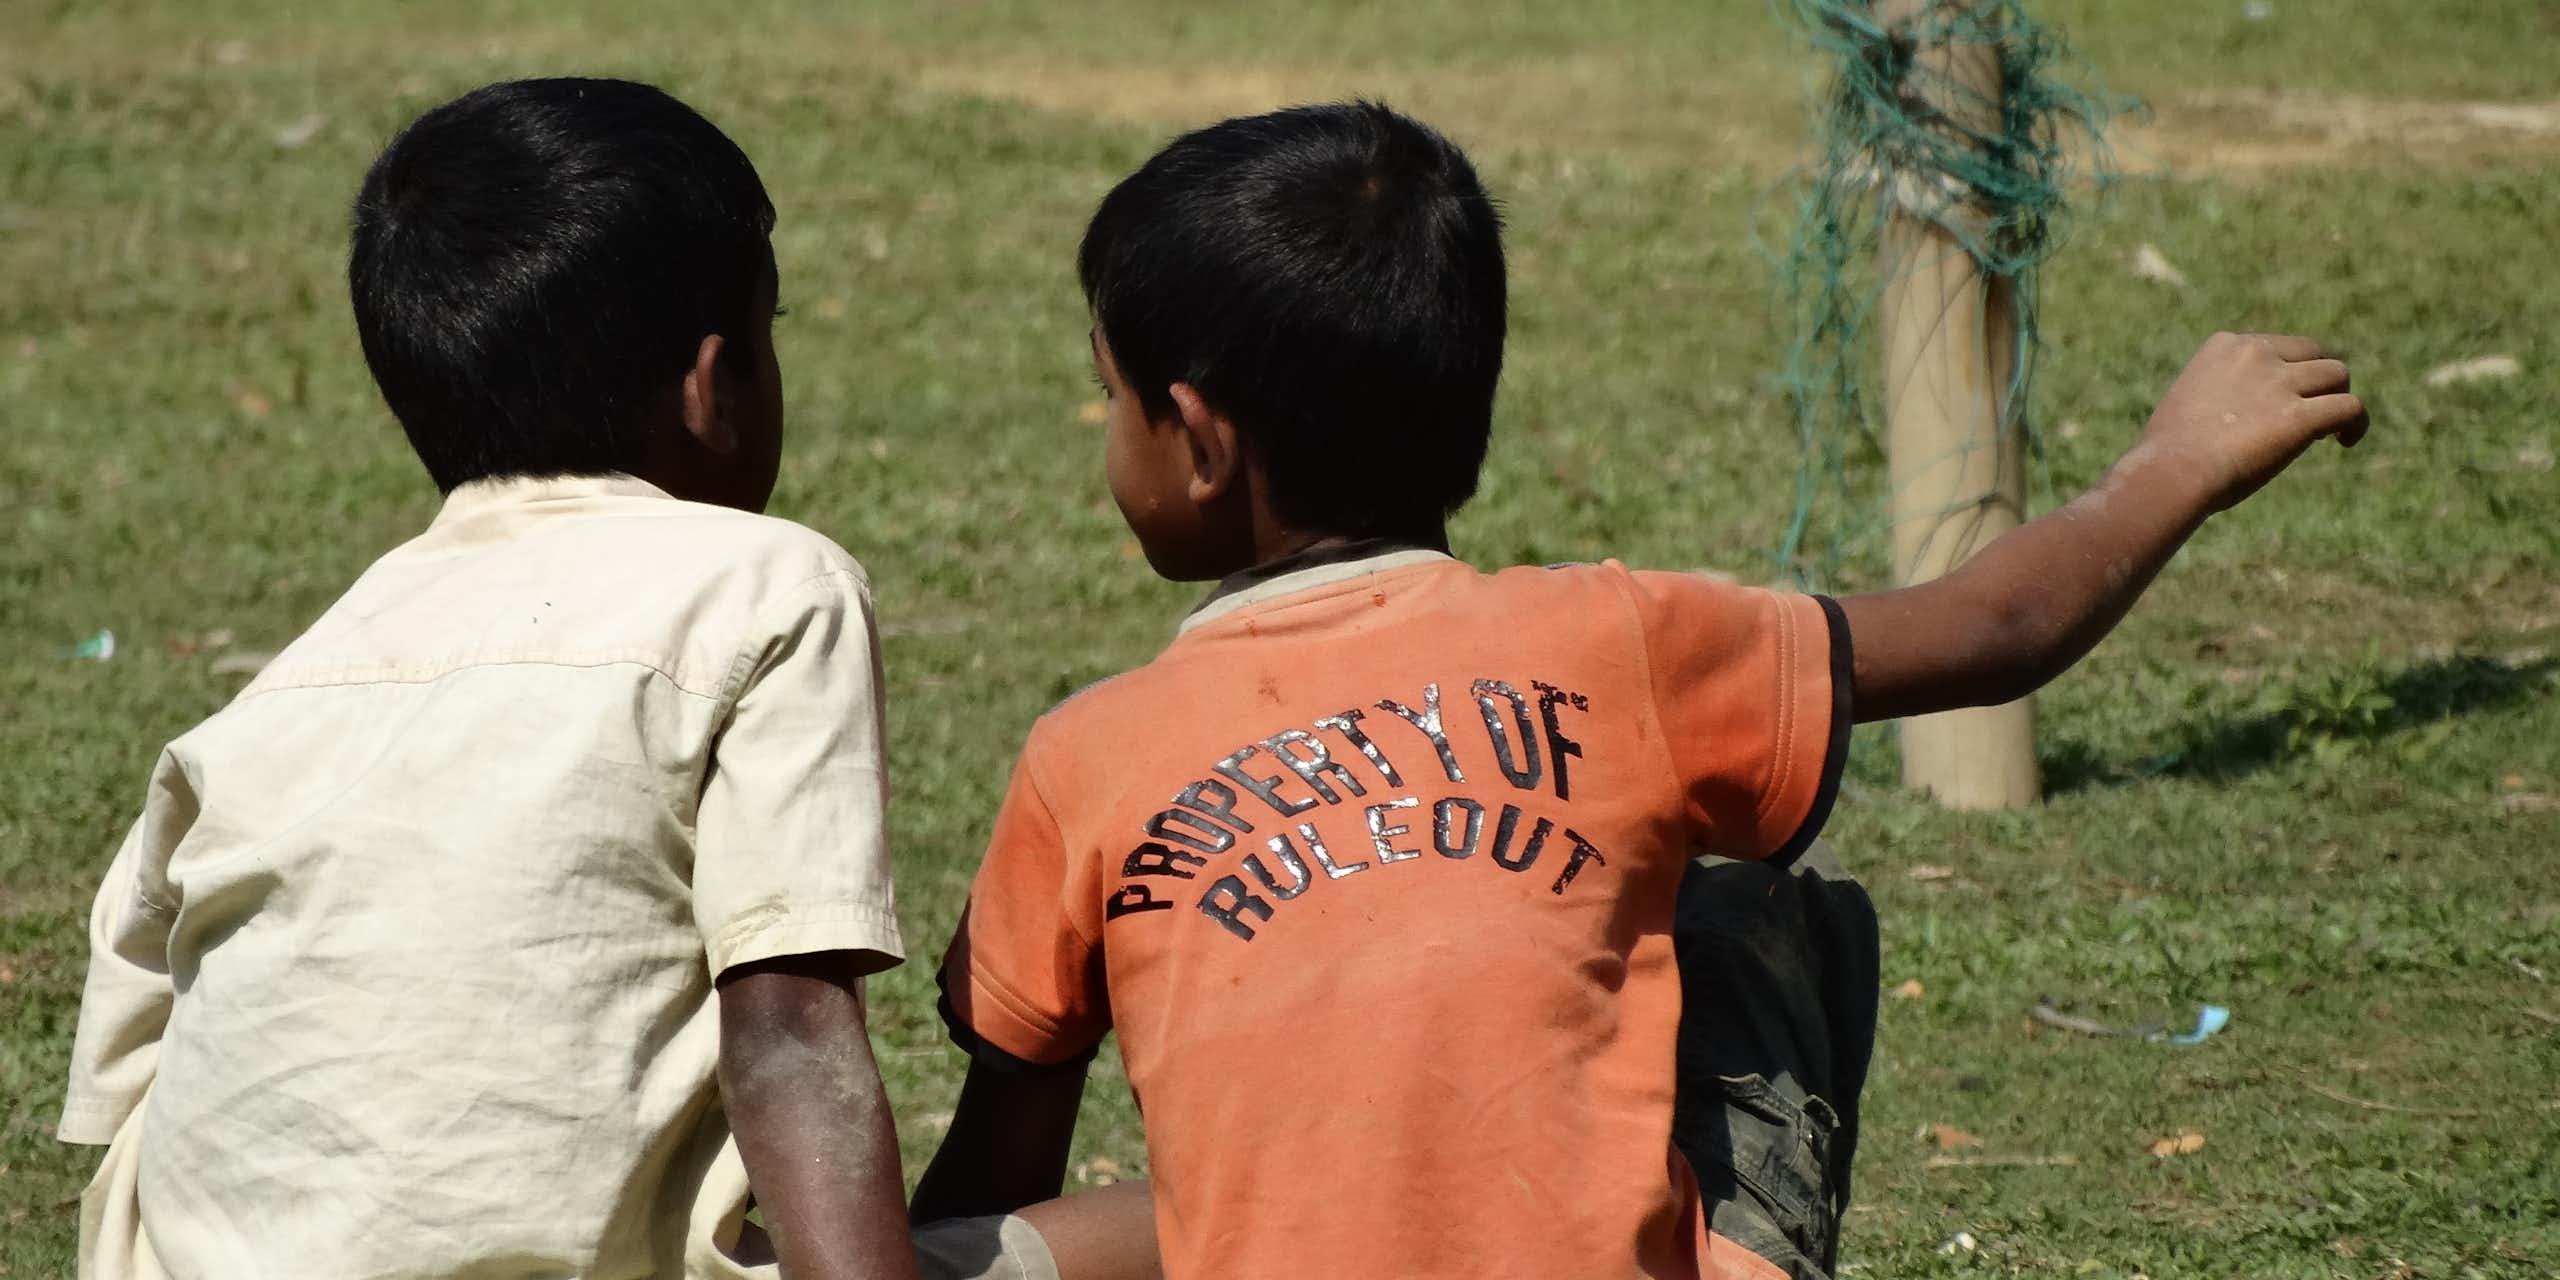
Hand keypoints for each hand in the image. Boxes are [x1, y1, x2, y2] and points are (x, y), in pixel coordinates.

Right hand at [2134, 332, 2368, 511]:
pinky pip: (2350, 408)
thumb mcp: (2188, 406)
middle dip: (2317, 380)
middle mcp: (2255, 354)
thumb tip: (2235, 422)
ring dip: (2338, 397)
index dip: (2285, 372)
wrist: (2171, 472)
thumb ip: (2217, 398)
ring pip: (2337, 375)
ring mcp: (2280, 383)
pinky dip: (2356, 423)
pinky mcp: (2301, 416)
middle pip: (2313, 353)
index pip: (2274, 346)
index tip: (2279, 401)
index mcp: (2224, 346)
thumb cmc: (2167, 454)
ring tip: (2329, 430)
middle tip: (2312, 412)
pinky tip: (2346, 442)